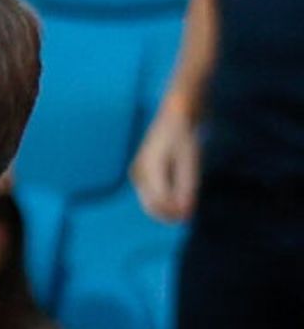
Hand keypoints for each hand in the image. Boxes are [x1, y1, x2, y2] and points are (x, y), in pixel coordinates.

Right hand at [131, 103, 200, 222]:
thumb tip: (186, 213)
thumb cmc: (185, 135)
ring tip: (184, 195)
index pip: (159, 203)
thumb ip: (187, 188)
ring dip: (166, 205)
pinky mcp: (140, 173)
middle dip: (169, 213)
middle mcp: (139, 173)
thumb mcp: (191, 161)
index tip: (191, 214)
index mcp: (150, 169)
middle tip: (189, 212)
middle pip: (151, 206)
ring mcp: (137, 174)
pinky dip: (163, 198)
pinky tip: (177, 188)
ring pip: (150, 202)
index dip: (175, 213)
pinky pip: (150, 195)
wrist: (175, 114)